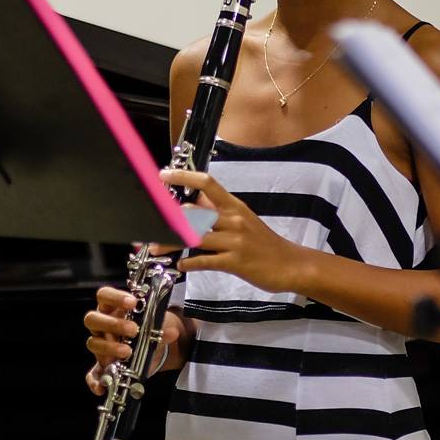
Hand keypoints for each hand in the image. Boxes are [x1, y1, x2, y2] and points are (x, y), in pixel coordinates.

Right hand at [81, 287, 185, 394]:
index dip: (115, 297)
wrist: (152, 347)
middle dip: (112, 324)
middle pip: (92, 319)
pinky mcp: (102, 364)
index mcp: (112, 308)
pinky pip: (92, 373)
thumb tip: (172, 332)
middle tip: (133, 330)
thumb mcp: (156, 325)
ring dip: (109, 347)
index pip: (104, 295)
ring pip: (93, 343)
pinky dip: (94, 381)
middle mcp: (102, 325)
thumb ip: (161, 328)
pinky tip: (101, 387)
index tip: (133, 302)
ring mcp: (100, 344)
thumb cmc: (148, 328)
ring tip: (127, 352)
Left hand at [163, 169, 309, 294]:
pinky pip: (205, 261)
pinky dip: (189, 263)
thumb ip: (220, 211)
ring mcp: (235, 241)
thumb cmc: (264, 243)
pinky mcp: (235, 262)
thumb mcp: (244, 220)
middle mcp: (233, 220)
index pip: (207, 183)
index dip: (184, 177)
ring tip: (155, 249)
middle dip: (168, 220)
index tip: (163, 175)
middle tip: (149, 225)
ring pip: (195, 237)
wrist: (290, 264)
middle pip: (194, 213)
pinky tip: (179, 265)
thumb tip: (195, 202)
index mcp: (234, 206)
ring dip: (171, 243)